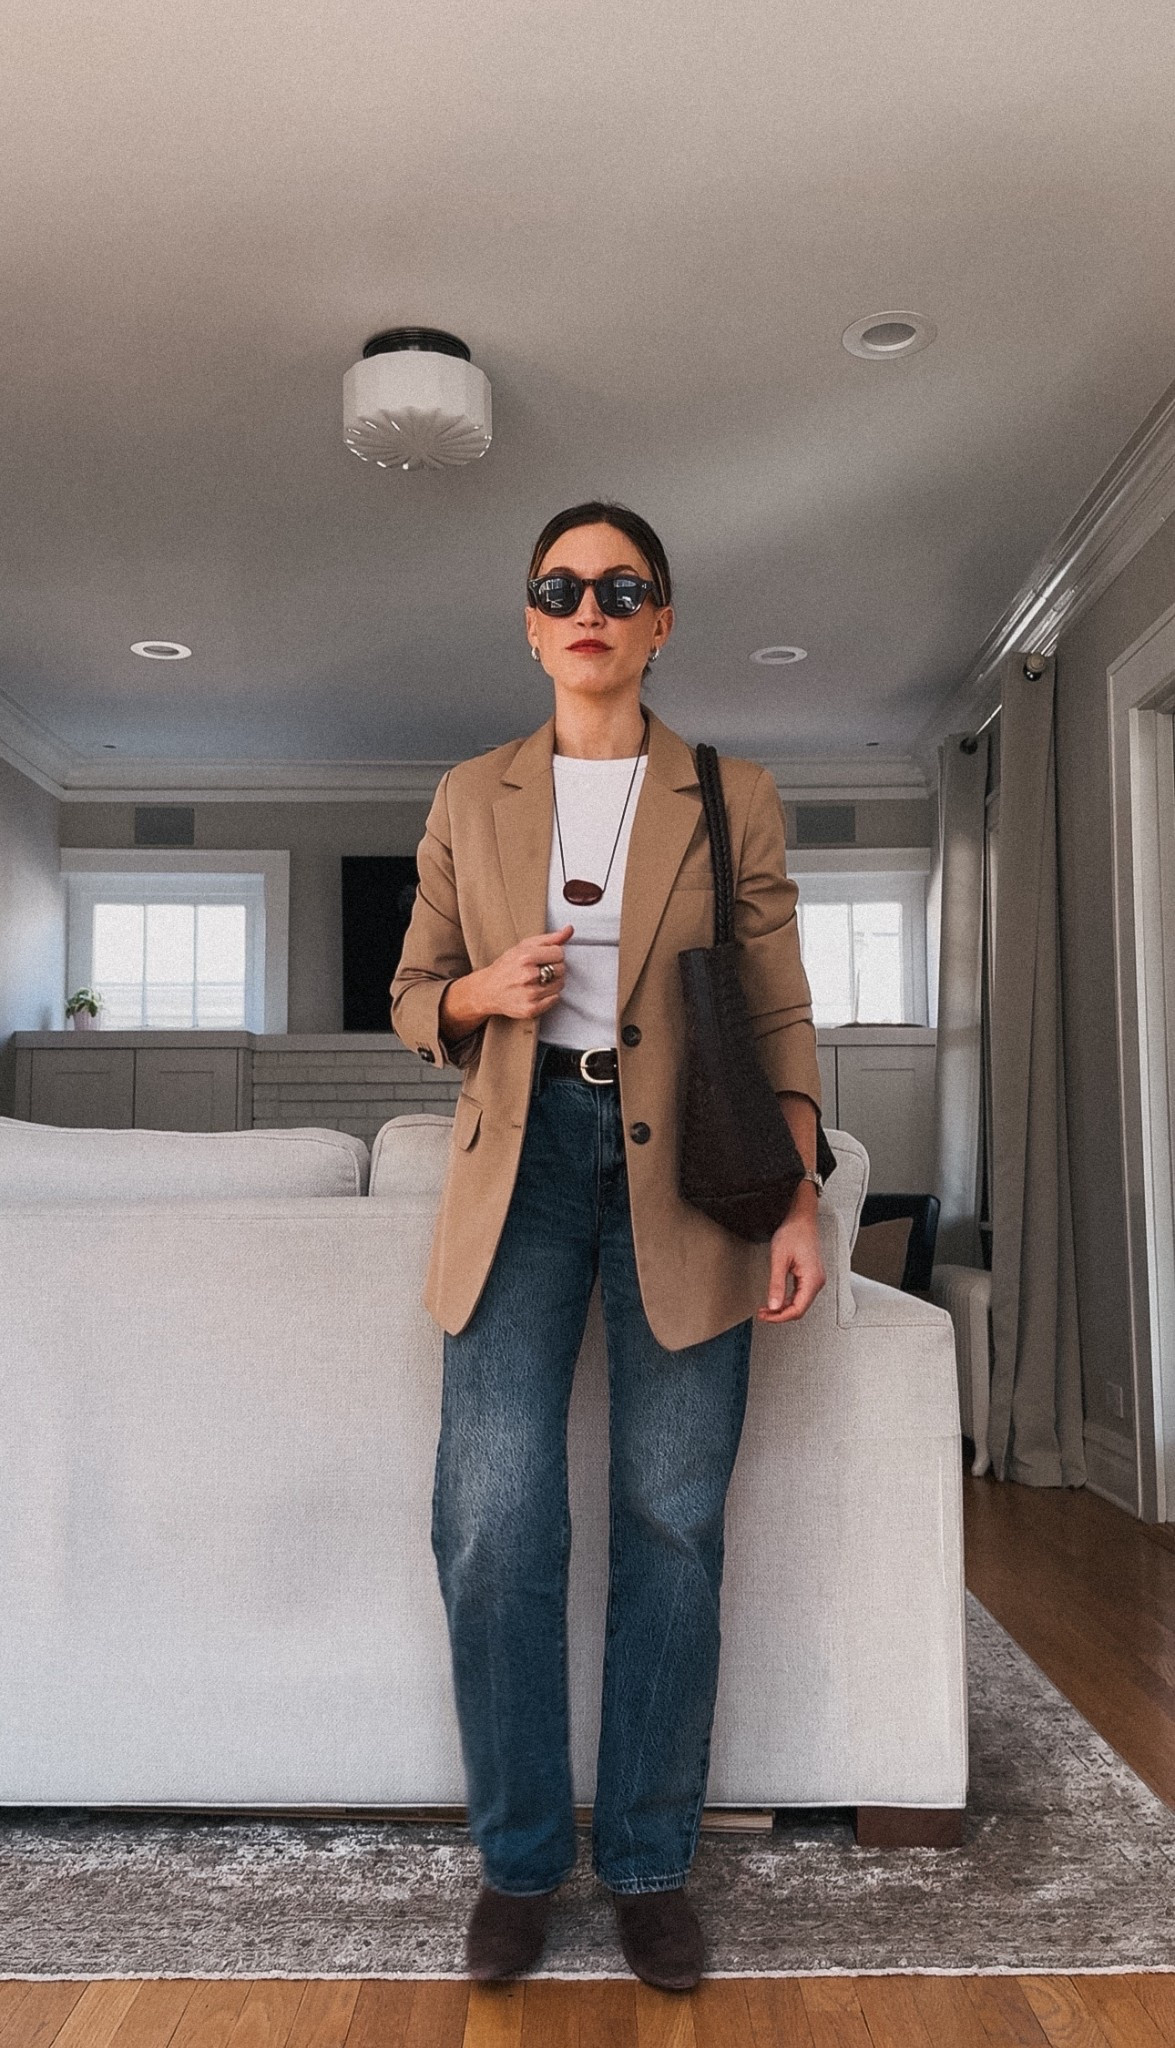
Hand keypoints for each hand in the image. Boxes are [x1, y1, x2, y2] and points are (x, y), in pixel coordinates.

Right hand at [476, 923, 575, 1021]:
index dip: (554, 954)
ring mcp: (530, 994)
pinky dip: (550, 995)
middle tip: (540, 969)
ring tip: (538, 980)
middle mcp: (528, 976)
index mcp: (526, 957)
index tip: (544, 957)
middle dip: (554, 967)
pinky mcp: (531, 1009)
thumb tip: (570, 929)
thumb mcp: (524, 946)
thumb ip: (549, 938)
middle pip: (562, 969)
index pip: (559, 953)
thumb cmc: (507, 966)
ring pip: (560, 984)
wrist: (488, 990)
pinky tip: (537, 991)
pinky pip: (555, 999)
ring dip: (553, 982)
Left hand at [757, 1184, 826, 1322]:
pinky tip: (776, 1300)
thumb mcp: (779, 1259)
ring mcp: (815, 1279)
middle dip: (780, 1314)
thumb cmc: (793, 1233)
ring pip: (800, 1303)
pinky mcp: (810, 1276)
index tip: (765, 1316)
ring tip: (766, 1309)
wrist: (801, 1220)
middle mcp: (817, 1281)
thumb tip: (773, 1305)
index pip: (798, 1309)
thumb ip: (776, 1284)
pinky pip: (800, 1295)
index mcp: (812, 1279)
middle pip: (799, 1309)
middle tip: (762, 1314)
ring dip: (783, 1309)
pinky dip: (787, 1301)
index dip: (780, 1317)